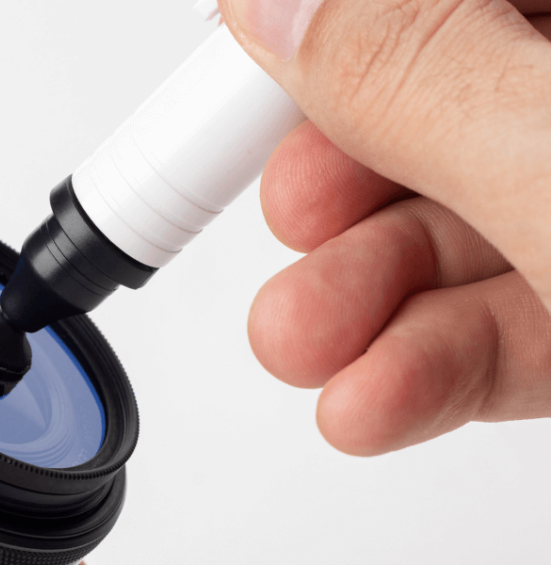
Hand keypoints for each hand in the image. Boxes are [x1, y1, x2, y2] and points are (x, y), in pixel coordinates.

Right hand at [216, 0, 550, 454]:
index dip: (327, 28)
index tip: (235, 88)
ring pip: (468, 227)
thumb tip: (278, 11)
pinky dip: (429, 367)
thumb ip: (419, 77)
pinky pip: (515, 320)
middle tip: (281, 221)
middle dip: (339, 186)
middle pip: (443, 102)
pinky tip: (368, 397)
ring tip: (300, 340)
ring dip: (362, 300)